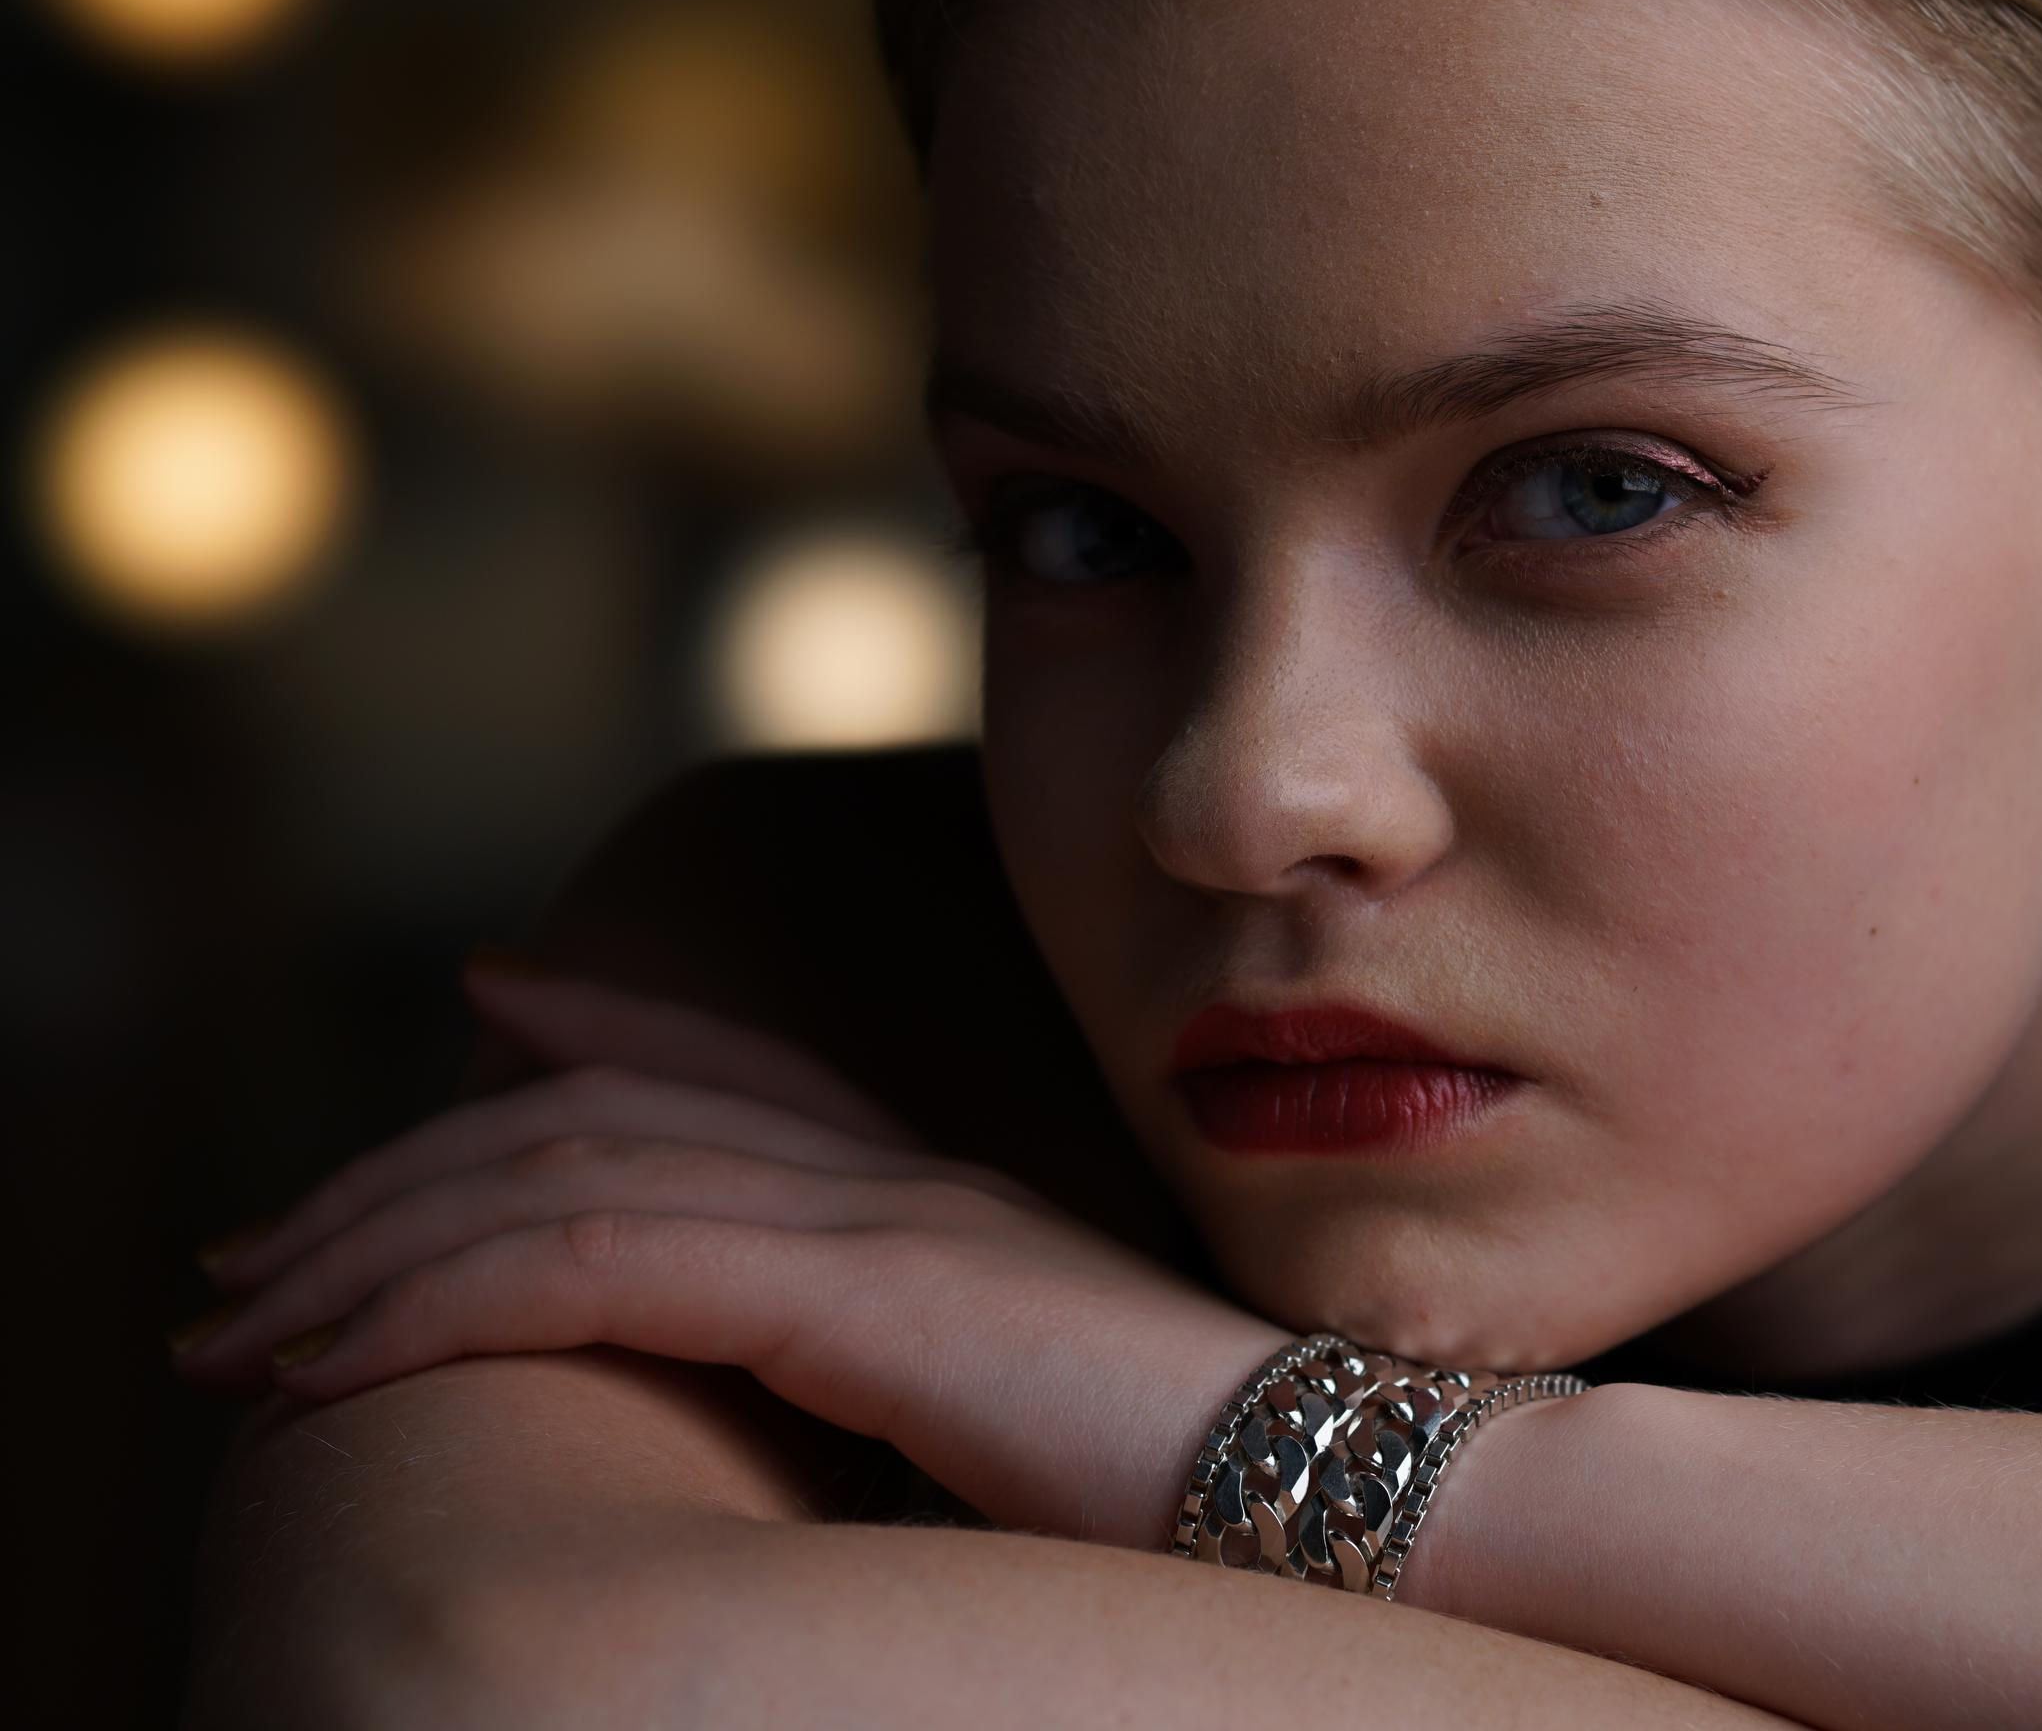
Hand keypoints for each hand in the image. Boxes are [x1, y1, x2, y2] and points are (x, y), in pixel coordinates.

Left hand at [173, 954, 1287, 1551]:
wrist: (1353, 1480)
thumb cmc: (1232, 1483)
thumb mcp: (1059, 1417)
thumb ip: (962, 1382)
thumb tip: (893, 1423)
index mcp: (948, 1204)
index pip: (734, 1077)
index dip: (597, 1026)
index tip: (487, 1005)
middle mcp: (899, 1184)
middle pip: (599, 1122)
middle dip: (397, 1183)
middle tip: (249, 1257)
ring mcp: (881, 1225)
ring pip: (564, 1179)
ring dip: (373, 1252)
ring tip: (242, 1330)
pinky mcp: (862, 1294)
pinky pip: (597, 1264)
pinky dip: (443, 1299)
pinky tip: (342, 1359)